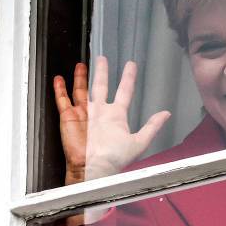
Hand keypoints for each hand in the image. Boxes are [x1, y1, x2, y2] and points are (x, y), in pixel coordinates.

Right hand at [54, 55, 170, 184]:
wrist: (93, 167)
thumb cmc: (115, 159)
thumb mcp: (139, 142)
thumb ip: (152, 127)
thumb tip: (166, 114)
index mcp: (116, 116)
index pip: (124, 91)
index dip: (128, 78)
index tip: (131, 65)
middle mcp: (100, 113)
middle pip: (101, 87)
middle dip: (102, 73)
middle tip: (102, 59)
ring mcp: (84, 114)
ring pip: (81, 90)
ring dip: (81, 78)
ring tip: (81, 65)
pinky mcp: (69, 117)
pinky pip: (63, 100)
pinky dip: (60, 90)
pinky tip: (58, 79)